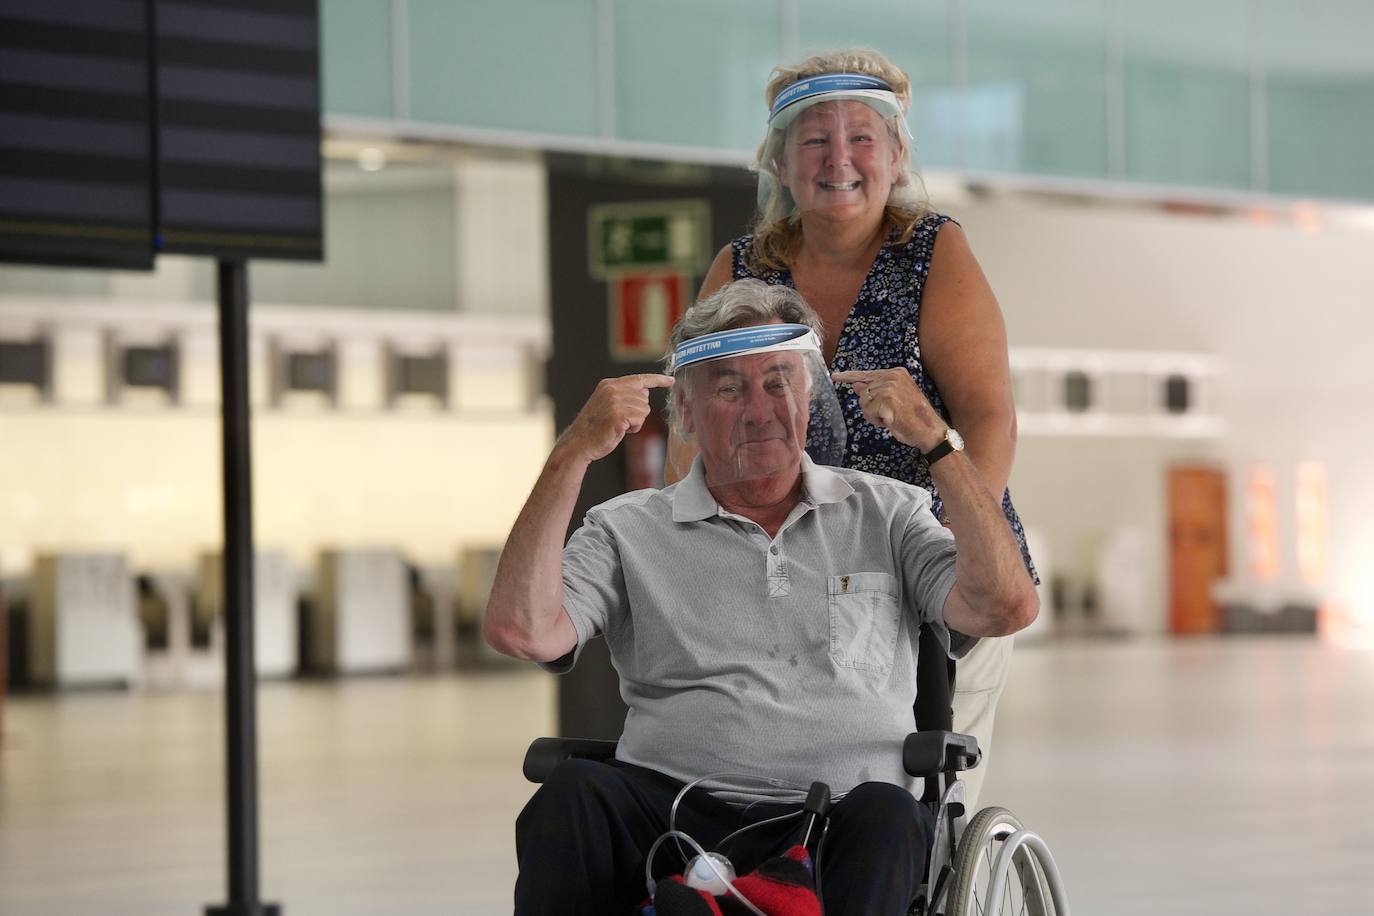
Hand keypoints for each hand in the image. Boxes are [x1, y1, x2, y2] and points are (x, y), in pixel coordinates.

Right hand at [556, 374, 674, 464]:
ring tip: (617, 426)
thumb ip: (624, 396)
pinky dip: (634, 428)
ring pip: (644, 410)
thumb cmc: (594, 428)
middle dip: (637, 412)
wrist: (579, 443)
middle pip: (644, 398)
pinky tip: (619, 430)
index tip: (671, 380)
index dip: (658, 380)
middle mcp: (613, 389)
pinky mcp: (619, 414)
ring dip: (635, 422)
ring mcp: (615, 401)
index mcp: (609, 384)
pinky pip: (640, 419)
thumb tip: (644, 392)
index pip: (639, 379)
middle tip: (618, 420)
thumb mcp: (607, 404)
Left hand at [832, 368, 944, 450]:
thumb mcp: (894, 400)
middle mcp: (892, 376)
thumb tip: (856, 386)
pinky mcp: (886, 400)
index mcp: (896, 373)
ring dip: (874, 415)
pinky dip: (876, 421)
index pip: (867, 374)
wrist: (929, 430)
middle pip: (863, 392)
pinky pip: (868, 412)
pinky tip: (890, 421)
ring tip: (892, 417)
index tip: (835, 376)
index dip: (849, 376)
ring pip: (864, 403)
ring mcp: (889, 387)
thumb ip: (876, 391)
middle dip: (871, 407)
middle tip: (890, 414)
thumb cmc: (913, 417)